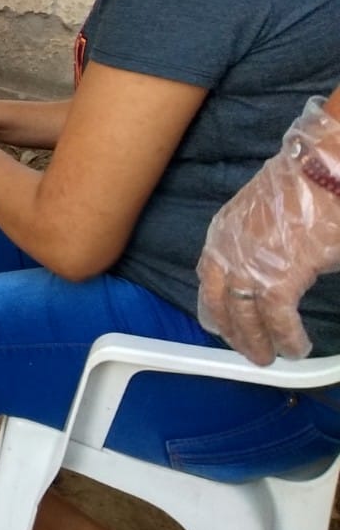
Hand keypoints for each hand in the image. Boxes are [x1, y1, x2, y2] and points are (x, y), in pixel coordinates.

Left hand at [196, 109, 339, 362]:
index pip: (209, 279)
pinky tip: (296, 347)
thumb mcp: (262, 215)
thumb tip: (272, 265)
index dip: (215, 306)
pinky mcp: (277, 279)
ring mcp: (248, 267)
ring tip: (270, 357)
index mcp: (222, 235)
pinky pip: (277, 320)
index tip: (221, 322)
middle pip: (220, 304)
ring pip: (244, 318)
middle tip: (247, 349)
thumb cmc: (303, 189)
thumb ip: (258, 243)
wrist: (321, 173)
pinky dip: (287, 337)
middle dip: (233, 332)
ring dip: (257, 342)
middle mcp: (227, 252)